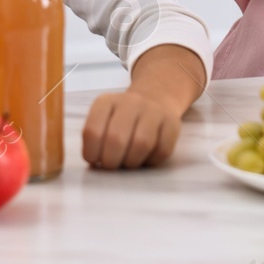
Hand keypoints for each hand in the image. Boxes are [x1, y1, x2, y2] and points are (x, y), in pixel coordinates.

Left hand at [81, 45, 205, 169]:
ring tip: (129, 161)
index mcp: (106, 102)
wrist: (155, 99)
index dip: (91, 153)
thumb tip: (95, 163)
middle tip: (112, 165)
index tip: (95, 160)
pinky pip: (162, 150)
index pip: (92, 131)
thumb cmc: (122, 119)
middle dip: (111, 161)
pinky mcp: (172, 123)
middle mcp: (131, 102)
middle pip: (116, 139)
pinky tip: (146, 156)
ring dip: (132, 162)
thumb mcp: (102, 120)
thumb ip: (94, 139)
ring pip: (141, 144)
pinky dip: (152, 160)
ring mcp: (154, 111)